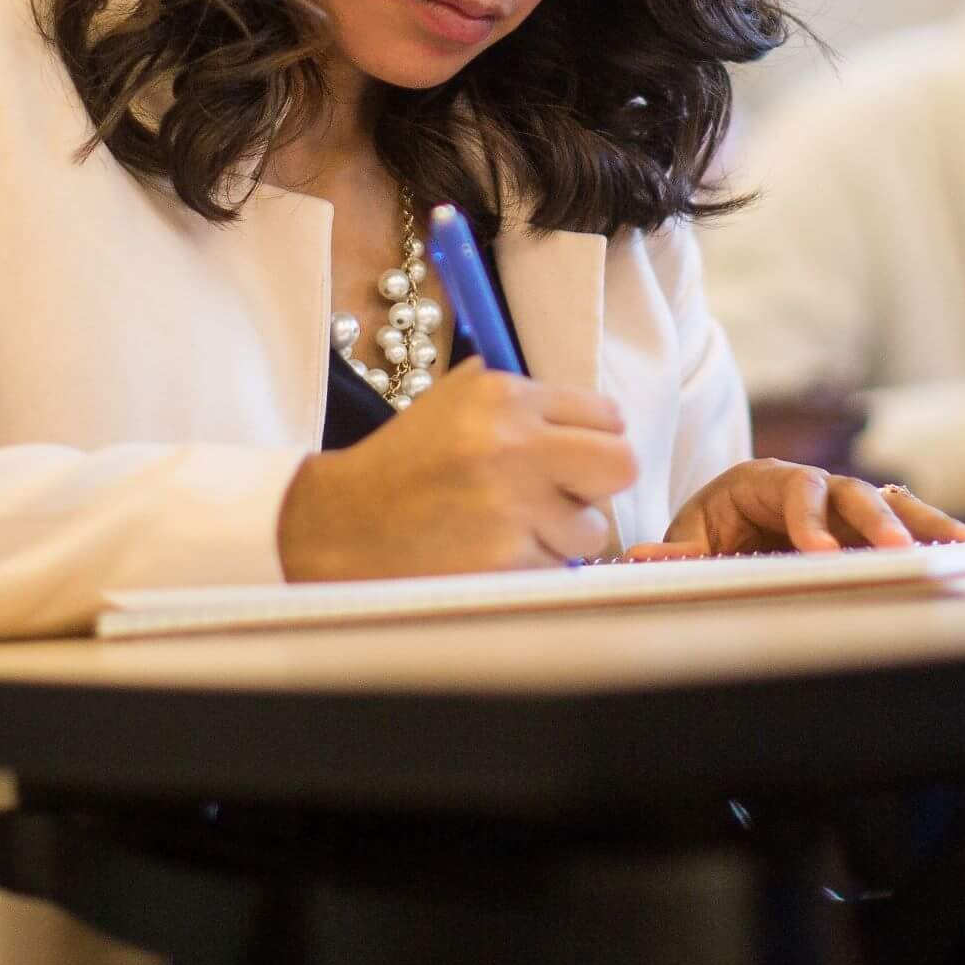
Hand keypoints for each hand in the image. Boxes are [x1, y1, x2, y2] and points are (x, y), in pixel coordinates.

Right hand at [278, 357, 634, 577]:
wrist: (343, 524)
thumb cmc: (405, 462)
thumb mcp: (452, 401)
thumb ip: (521, 397)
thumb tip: (590, 416)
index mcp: (503, 397)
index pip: (608, 415)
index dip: (595, 439)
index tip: (575, 456)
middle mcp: (512, 445)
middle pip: (622, 465)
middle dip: (600, 484)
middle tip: (569, 494)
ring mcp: (510, 506)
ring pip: (594, 529)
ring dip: (563, 535)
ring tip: (515, 527)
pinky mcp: (505, 561)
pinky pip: (558, 568)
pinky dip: (533, 565)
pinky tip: (492, 551)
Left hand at [641, 459, 964, 557]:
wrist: (732, 516)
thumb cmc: (712, 527)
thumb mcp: (691, 538)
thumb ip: (675, 550)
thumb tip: (637, 559)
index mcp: (766, 480)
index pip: (794, 490)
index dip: (806, 518)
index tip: (814, 549)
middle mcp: (816, 483)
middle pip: (852, 493)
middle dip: (874, 522)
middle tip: (893, 552)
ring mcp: (848, 500)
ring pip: (891, 503)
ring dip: (923, 525)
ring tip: (962, 546)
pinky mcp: (872, 522)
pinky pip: (910, 522)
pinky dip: (939, 534)